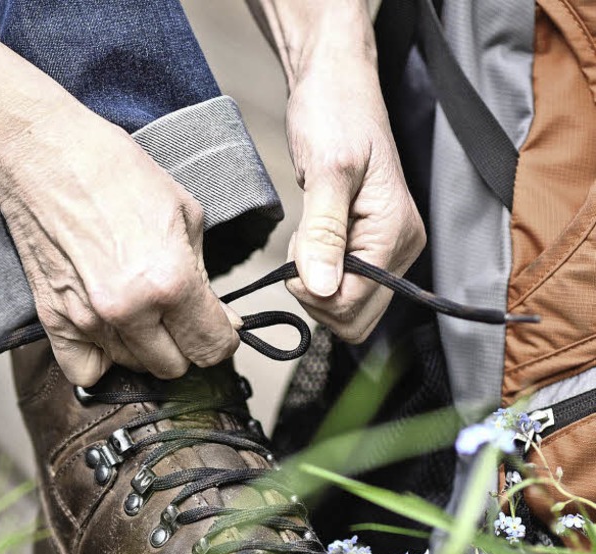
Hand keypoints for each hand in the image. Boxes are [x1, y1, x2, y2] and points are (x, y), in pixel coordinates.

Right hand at [0, 110, 239, 385]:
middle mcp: (130, 310)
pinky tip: (108, 333)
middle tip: (177, 315)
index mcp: (170, 282)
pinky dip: (101, 361)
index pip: (213, 347)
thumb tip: (226, 321)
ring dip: (144, 347)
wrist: (43, 155)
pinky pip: (86, 373)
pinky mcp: (54, 321)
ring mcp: (89, 321)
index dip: (222, 338)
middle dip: (184, 344)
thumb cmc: (114, 173)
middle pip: (175, 367)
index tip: (217, 326)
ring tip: (138, 307)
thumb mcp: (186, 215)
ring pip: (136, 368)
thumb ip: (207, 279)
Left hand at [285, 54, 424, 340]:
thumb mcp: (326, 170)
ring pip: (349, 310)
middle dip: (318, 295)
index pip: (354, 303)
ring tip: (310, 238)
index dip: (316, 291)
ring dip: (317, 287)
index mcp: (397, 234)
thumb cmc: (335, 113)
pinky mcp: (372, 250)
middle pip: (356, 320)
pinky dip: (321, 276)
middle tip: (303, 249)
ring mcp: (388, 253)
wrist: (337, 86)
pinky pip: (346, 290)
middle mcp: (401, 250)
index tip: (299, 253)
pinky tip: (315, 242)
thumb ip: (324, 233)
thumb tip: (322, 288)